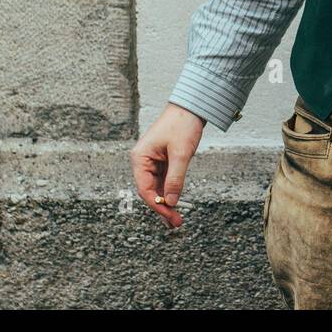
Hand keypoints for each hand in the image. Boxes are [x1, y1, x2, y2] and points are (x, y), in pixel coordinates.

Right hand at [130, 102, 205, 228]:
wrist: (191, 107)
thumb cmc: (182, 125)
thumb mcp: (181, 153)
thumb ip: (175, 178)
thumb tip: (170, 202)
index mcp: (140, 158)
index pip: (145, 189)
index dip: (157, 206)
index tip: (170, 217)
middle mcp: (142, 161)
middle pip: (150, 191)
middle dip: (162, 208)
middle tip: (176, 224)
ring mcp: (152, 161)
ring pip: (157, 188)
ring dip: (166, 203)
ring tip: (176, 220)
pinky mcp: (162, 161)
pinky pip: (164, 181)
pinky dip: (169, 192)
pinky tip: (175, 204)